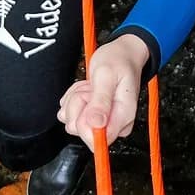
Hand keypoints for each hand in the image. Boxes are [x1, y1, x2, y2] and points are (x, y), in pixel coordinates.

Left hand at [57, 34, 149, 148]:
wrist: (121, 54)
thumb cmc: (118, 61)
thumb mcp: (107, 75)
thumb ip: (101, 100)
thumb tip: (96, 124)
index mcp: (124, 116)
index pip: (99, 140)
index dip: (85, 122)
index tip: (89, 99)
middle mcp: (115, 124)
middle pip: (81, 130)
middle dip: (78, 104)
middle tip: (91, 88)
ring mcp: (103, 122)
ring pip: (73, 122)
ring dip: (75, 100)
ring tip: (90, 86)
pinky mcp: (92, 118)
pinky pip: (70, 115)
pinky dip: (73, 100)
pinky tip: (86, 90)